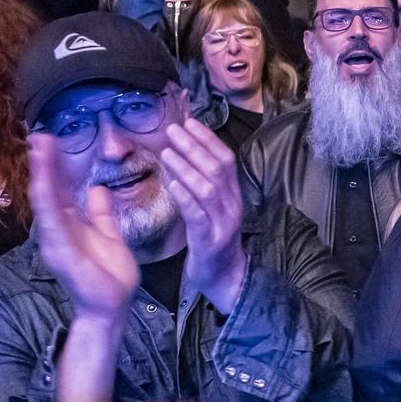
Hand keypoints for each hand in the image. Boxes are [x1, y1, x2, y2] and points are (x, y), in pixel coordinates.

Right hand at [29, 133, 138, 321]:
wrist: (113, 306)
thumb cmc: (110, 275)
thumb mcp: (109, 235)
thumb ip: (101, 214)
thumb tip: (97, 189)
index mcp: (69, 225)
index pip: (59, 190)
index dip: (54, 166)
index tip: (50, 141)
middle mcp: (57, 231)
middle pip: (48, 191)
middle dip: (44, 164)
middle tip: (39, 136)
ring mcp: (56, 242)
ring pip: (46, 202)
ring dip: (42, 176)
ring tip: (40, 150)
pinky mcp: (61, 254)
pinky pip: (53, 224)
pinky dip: (48, 203)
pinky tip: (44, 185)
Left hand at [158, 119, 247, 312]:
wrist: (224, 279)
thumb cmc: (212, 242)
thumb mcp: (212, 210)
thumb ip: (203, 187)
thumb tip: (185, 158)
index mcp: (233, 196)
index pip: (226, 160)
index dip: (208, 139)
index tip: (189, 122)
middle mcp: (232, 205)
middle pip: (217, 169)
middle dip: (195, 146)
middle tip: (173, 129)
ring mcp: (223, 223)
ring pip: (207, 188)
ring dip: (187, 167)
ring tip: (167, 152)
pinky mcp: (210, 240)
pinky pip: (198, 214)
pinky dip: (185, 196)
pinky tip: (171, 183)